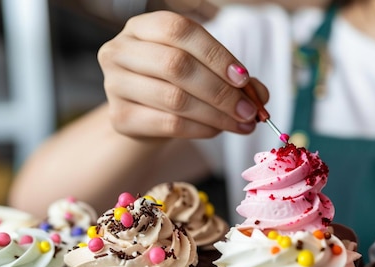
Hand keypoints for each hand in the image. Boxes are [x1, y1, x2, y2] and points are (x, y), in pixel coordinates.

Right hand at [97, 10, 268, 139]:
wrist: (145, 117)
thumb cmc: (178, 86)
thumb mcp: (204, 72)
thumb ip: (232, 78)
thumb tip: (260, 95)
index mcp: (144, 27)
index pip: (180, 30)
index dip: (215, 54)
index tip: (244, 78)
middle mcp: (121, 49)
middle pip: (176, 66)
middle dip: (220, 91)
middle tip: (249, 111)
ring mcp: (115, 84)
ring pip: (174, 99)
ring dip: (216, 115)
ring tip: (241, 124)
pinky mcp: (120, 117)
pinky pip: (168, 124)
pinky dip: (200, 129)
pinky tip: (217, 130)